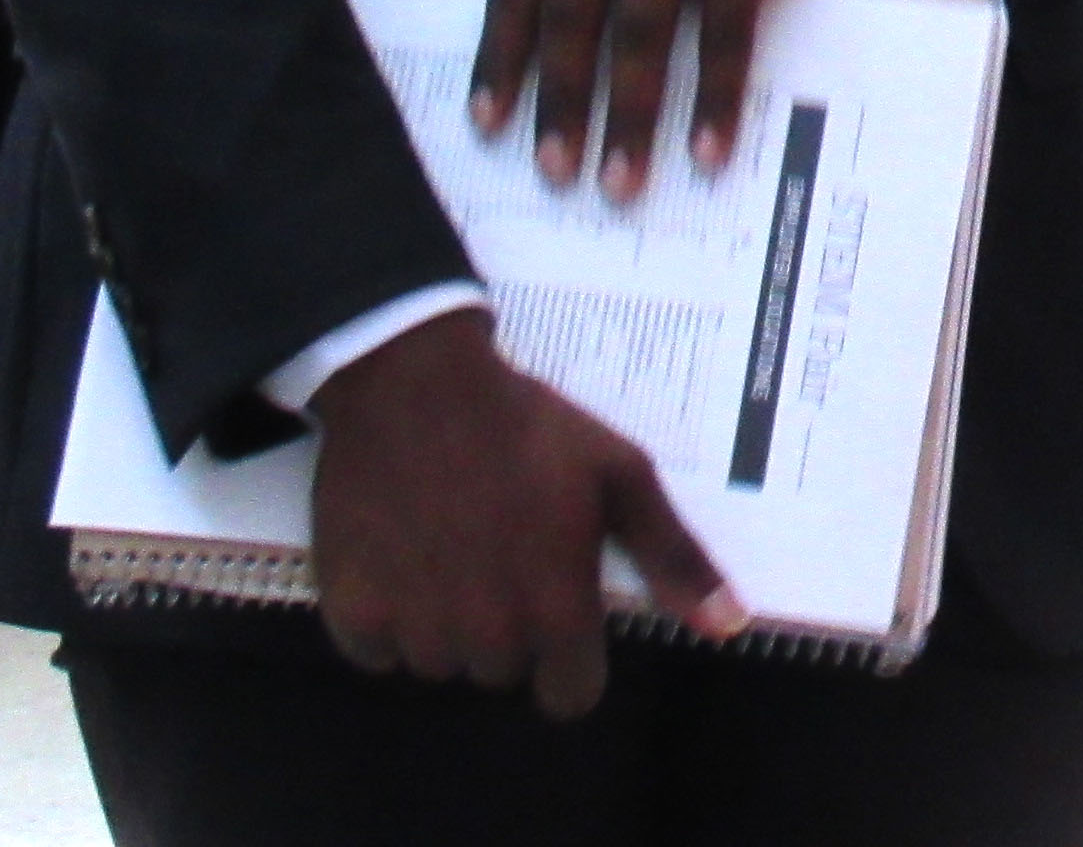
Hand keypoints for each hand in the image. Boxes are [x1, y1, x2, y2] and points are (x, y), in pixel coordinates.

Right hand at [309, 307, 740, 713]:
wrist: (415, 384)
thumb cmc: (528, 426)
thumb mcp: (620, 474)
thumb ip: (673, 557)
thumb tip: (729, 625)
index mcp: (558, 609)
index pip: (570, 697)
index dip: (569, 659)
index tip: (555, 609)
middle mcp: (488, 635)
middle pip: (503, 674)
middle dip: (506, 628)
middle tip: (498, 554)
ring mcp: (416, 628)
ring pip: (439, 665)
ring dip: (445, 623)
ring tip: (449, 547)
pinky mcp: (353, 612)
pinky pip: (375, 652)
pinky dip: (384, 616)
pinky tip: (400, 556)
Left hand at [471, 0, 869, 199]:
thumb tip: (557, 74)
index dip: (501, 59)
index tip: (491, 125)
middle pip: (571, 9)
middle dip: (561, 100)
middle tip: (556, 170)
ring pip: (640, 25)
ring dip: (628, 113)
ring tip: (621, 180)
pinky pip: (722, 27)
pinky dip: (713, 96)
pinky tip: (706, 146)